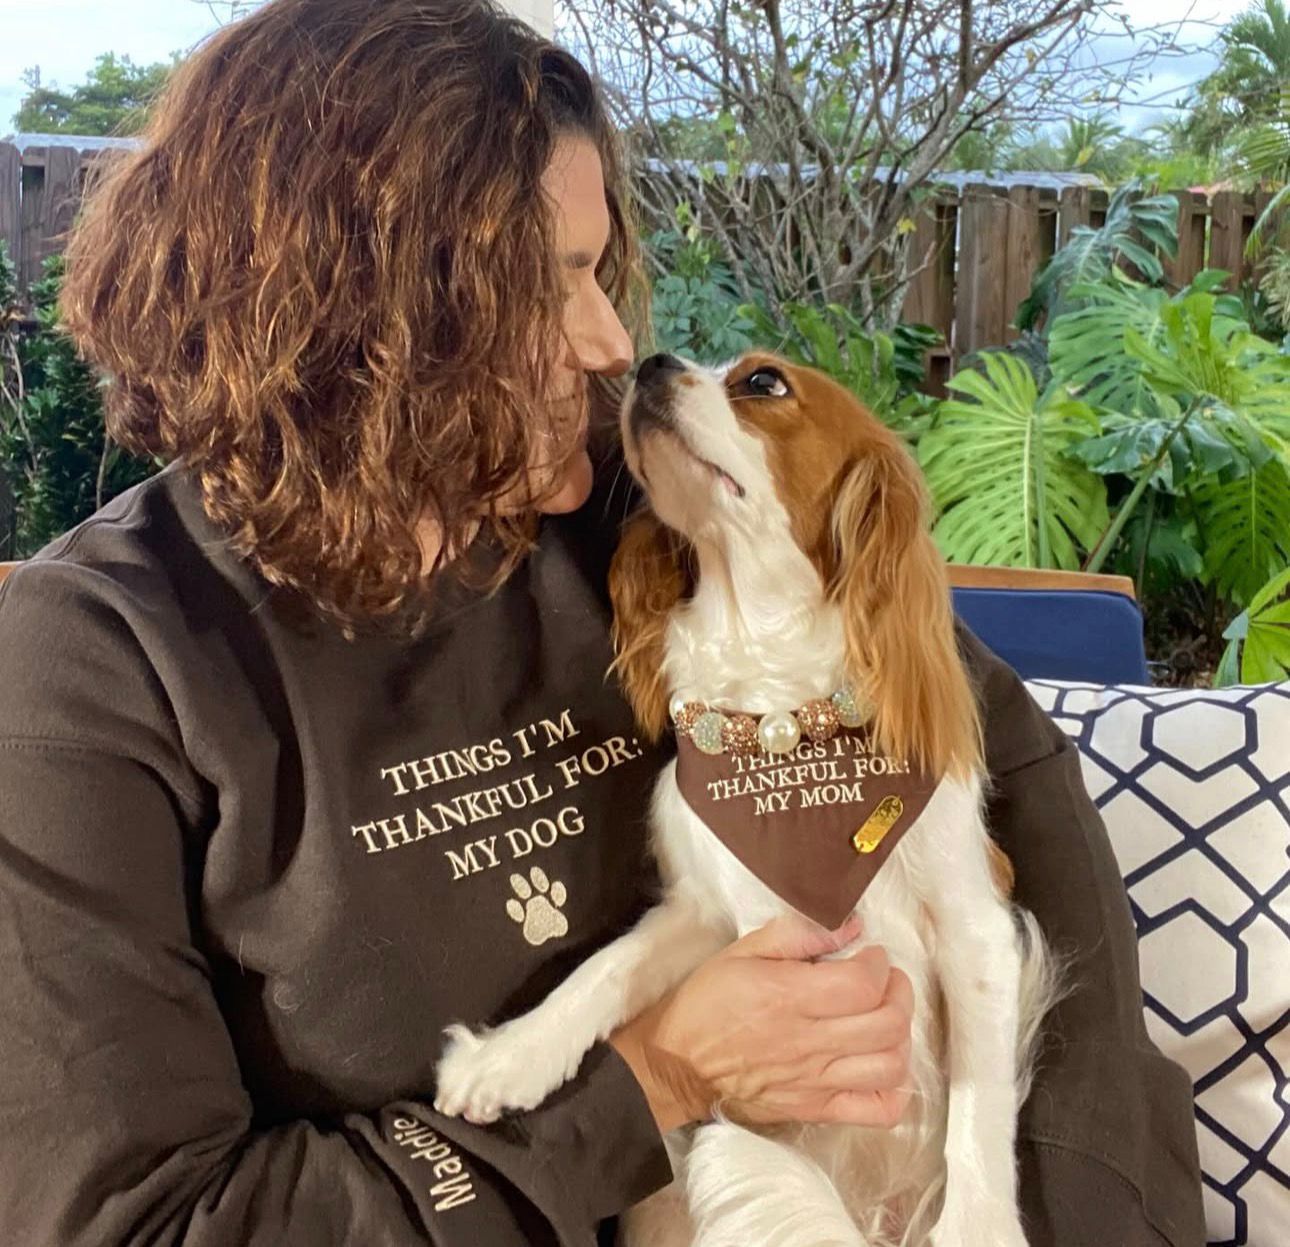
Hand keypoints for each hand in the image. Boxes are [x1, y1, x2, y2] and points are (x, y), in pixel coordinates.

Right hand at [609, 911, 912, 1133]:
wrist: (677, 1064)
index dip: (879, 964)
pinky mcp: (816, 1109)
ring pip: (890, 1065)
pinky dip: (895, 1089)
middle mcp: (809, 1043)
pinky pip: (878, 1111)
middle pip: (887, 1024)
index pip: (863, 985)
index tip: (870, 955)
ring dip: (901, 1036)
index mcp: (789, 998)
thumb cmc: (708, 1001)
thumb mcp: (743, 950)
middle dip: (899, 994)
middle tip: (885, 980)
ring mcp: (816, 1082)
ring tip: (884, 1017)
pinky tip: (883, 1064)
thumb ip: (797, 933)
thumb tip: (849, 927)